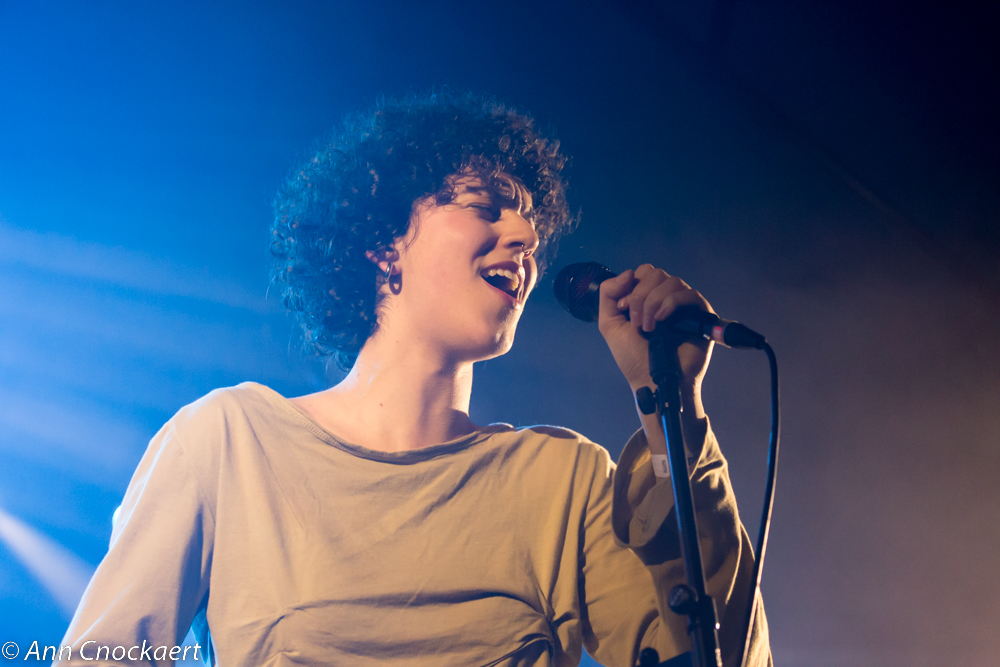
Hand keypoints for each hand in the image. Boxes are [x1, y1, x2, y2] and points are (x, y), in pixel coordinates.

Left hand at [597, 264, 714, 398]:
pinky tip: (662, 320)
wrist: (652, 381)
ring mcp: (684, 306)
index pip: (643, 272)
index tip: (624, 309)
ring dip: (653, 303)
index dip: (631, 287)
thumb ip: (608, 295)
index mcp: (648, 298)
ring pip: (671, 281)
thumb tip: (628, 273)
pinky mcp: (701, 315)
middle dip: (640, 296)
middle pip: (655, 273)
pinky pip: (689, 294)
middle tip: (637, 323)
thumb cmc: (634, 357)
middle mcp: (667, 298)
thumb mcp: (610, 324)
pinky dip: (671, 303)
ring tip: (650, 328)